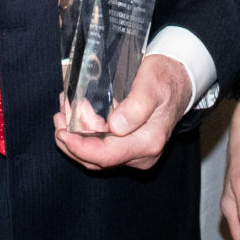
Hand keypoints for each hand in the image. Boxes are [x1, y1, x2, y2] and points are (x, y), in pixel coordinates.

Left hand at [52, 53, 192, 172]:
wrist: (179, 80)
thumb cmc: (165, 79)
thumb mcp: (152, 85)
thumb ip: (136, 106)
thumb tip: (116, 126)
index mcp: (148, 142)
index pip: (106, 156)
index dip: (79, 147)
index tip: (62, 132)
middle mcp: (142, 154)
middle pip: (96, 160)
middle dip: (72, 140)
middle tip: (60, 115)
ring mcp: (135, 152)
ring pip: (95, 155)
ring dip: (75, 137)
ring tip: (64, 112)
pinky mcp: (129, 147)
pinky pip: (101, 147)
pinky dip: (85, 134)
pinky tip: (76, 115)